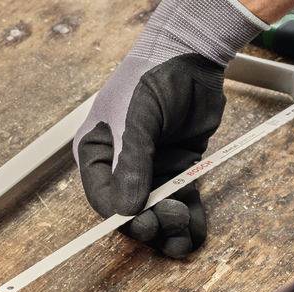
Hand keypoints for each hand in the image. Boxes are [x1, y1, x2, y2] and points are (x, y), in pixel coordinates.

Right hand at [73, 0, 267, 257]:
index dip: (120, 216)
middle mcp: (123, 168)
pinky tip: (196, 234)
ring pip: (159, 212)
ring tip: (182, 227)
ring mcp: (154, 169)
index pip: (103, 198)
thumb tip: (126, 210)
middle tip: (166, 220)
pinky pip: (184, 201)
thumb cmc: (150, 78)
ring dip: (170, 228)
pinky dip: (191, 220)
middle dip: (148, 223)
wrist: (191, 54)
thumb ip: (132, 163)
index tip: (140, 221)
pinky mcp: (181, 168)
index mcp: (98, 154)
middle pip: (131, 212)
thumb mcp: (135, 119)